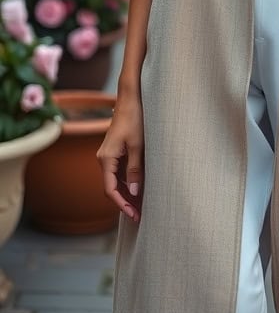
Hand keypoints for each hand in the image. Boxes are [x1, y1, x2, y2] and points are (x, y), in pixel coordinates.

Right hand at [97, 94, 143, 222]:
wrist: (130, 97)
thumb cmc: (135, 118)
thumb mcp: (138, 145)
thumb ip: (135, 170)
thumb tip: (134, 192)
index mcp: (106, 158)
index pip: (110, 189)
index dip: (121, 205)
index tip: (134, 216)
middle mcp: (103, 158)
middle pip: (111, 187)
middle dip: (125, 202)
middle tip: (140, 215)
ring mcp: (109, 155)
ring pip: (115, 180)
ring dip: (127, 193)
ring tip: (141, 205)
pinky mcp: (115, 151)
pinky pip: (118, 172)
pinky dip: (127, 182)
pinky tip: (138, 188)